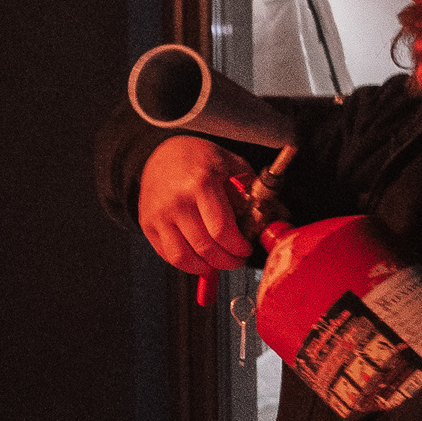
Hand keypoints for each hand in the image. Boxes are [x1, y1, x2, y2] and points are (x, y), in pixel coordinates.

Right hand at [137, 135, 257, 275]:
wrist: (159, 152)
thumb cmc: (197, 158)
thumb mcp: (229, 164)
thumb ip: (250, 190)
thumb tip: (273, 215)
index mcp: (201, 183)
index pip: (223, 231)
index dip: (239, 248)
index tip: (246, 248)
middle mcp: (178, 201)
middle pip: (206, 249)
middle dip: (228, 261)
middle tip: (237, 259)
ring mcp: (160, 215)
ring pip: (185, 259)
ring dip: (207, 268)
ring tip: (218, 262)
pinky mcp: (148, 224)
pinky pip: (168, 256)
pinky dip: (186, 264)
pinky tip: (199, 257)